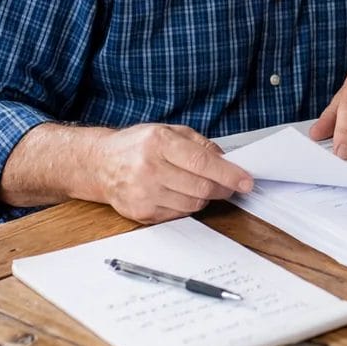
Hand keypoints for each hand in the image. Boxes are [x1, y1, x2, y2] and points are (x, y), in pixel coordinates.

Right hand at [91, 124, 252, 223]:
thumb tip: (227, 161)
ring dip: (204, 197)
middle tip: (229, 185)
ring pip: (193, 204)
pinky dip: (186, 205)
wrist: (100, 164)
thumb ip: (199, 144)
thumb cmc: (137, 145)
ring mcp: (143, 194)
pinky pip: (178, 214)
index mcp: (158, 143)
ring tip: (196, 184)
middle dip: (222, 188)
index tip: (246, 181)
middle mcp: (149, 169)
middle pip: (201, 187)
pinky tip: (178, 193)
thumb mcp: (168, 131)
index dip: (229, 174)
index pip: (202, 162)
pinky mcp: (141, 213)